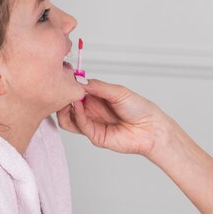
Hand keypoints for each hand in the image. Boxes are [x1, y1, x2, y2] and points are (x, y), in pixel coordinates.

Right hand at [57, 79, 174, 157]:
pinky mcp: (94, 136)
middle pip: (67, 105)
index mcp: (96, 97)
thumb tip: (79, 80)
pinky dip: (75, 115)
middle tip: (62, 88)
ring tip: (68, 98)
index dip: (69, 85)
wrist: (151, 128)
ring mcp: (92, 123)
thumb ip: (98, 86)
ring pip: (67, 118)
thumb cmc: (139, 108)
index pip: (75, 91)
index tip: (63, 77)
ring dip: (64, 108)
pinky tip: (77, 105)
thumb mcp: (118, 92)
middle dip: (62, 97)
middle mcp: (91, 110)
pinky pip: (79, 126)